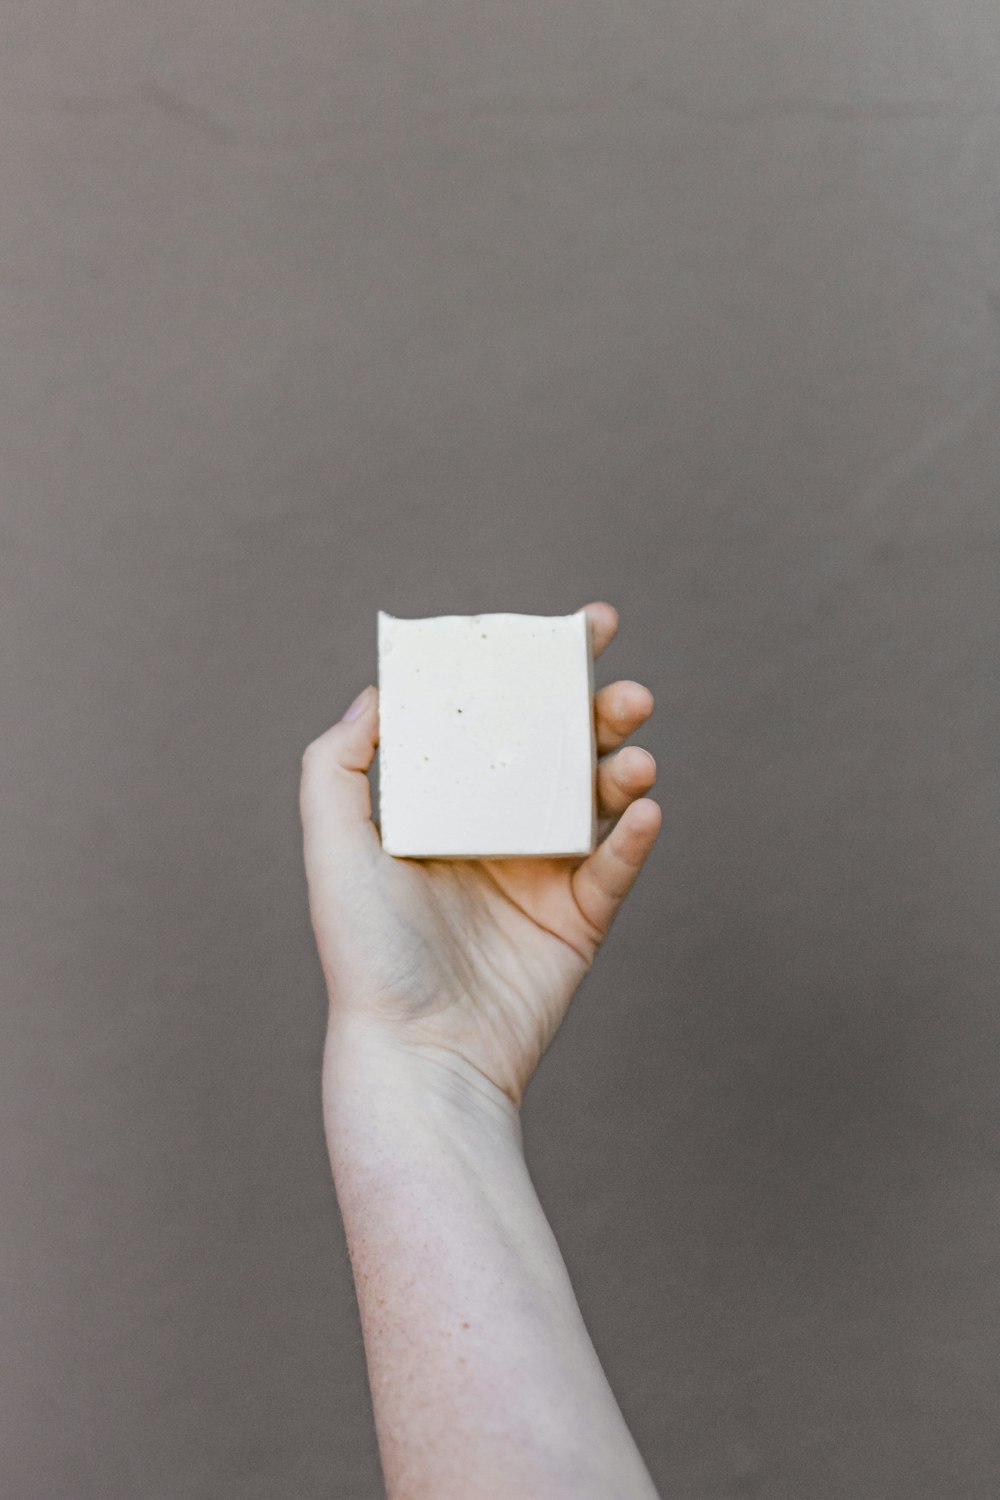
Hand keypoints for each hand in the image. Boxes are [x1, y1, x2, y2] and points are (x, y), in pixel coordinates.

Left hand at [300, 601, 660, 1107]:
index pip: (498, 720)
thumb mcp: (332, 846)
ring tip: (634, 759)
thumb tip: (378, 691)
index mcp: (445, 804)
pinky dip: (634, 837)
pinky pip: (615, 867)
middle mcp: (495, 830)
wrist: (417, 1055)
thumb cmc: (366, 953)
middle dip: (598, 713)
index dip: (537, 671)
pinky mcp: (578, 921)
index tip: (579, 627)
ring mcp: (541, 874)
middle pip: (560, 751)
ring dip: (624, 768)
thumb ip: (339, 765)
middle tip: (624, 691)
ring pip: (597, 801)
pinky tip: (642, 812)